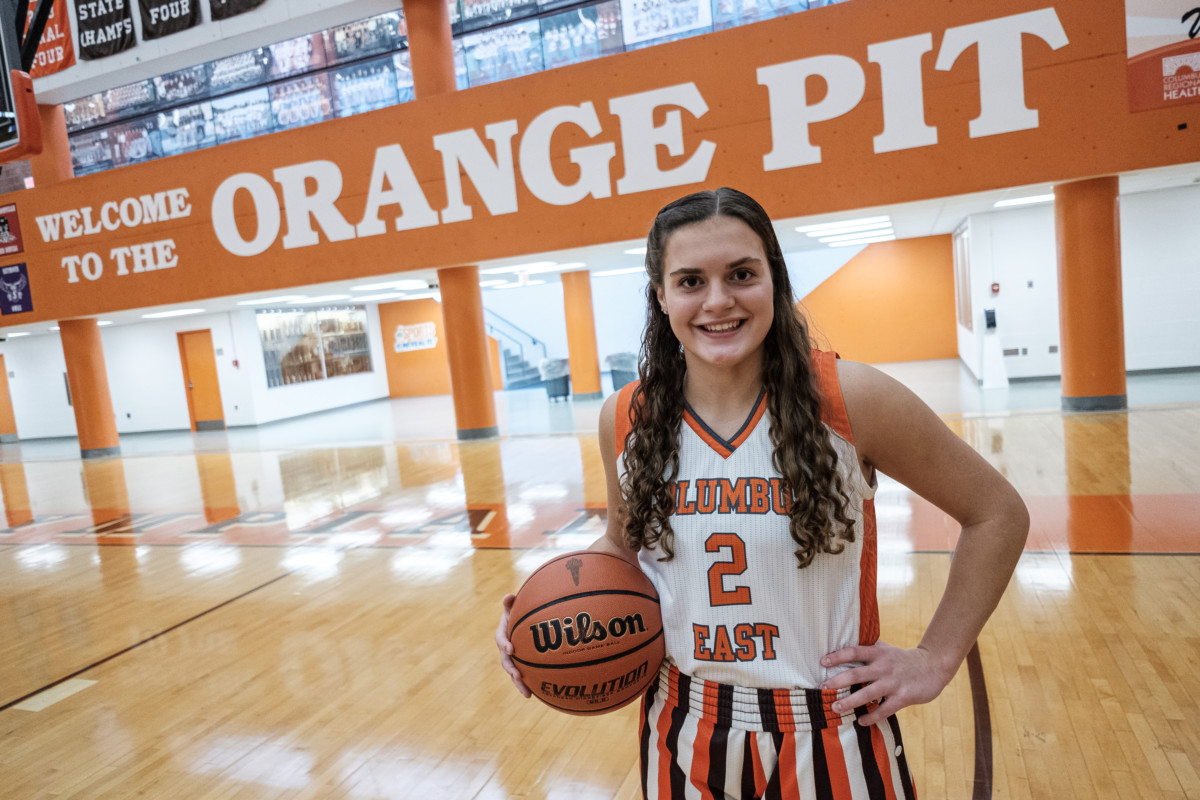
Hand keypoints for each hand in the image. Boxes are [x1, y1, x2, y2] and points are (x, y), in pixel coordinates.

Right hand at [495, 594, 531, 698]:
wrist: (522, 621)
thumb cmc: (518, 612)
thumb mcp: (513, 606)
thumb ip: (510, 602)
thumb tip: (508, 596)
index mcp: (502, 634)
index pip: (500, 639)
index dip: (504, 644)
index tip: (511, 649)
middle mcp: (506, 649)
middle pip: (506, 661)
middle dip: (511, 669)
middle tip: (517, 676)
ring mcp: (513, 658)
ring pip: (514, 672)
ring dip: (519, 683)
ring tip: (527, 693)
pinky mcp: (522, 664)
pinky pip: (524, 675)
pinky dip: (529, 684)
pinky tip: (536, 694)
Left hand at [819, 641, 954, 726]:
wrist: (934, 666)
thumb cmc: (904, 659)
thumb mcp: (887, 649)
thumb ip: (869, 648)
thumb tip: (846, 643)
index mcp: (878, 653)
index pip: (854, 652)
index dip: (837, 656)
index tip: (822, 662)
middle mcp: (884, 667)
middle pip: (857, 674)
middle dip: (838, 681)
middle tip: (822, 687)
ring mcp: (893, 683)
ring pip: (867, 694)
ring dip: (850, 702)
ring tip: (835, 708)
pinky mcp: (903, 697)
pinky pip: (884, 709)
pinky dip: (872, 717)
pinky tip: (861, 721)